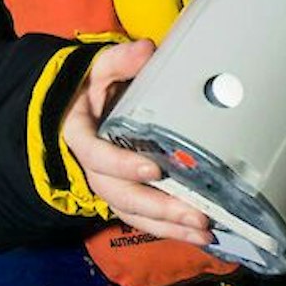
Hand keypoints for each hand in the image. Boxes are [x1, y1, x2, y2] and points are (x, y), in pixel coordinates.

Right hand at [61, 39, 212, 245]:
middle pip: (121, 195)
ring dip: (169, 226)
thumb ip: (119, 61)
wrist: (83, 108)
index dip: (122, 165)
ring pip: (134, 214)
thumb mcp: (100, 69)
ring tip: (203, 231)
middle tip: (195, 214)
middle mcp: (93, 168)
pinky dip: (170, 229)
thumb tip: (146, 50)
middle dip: (159, 207)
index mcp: (82, 136)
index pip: (97, 156)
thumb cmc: (95, 88)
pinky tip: (198, 235)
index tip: (154, 169)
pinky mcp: (127, 196)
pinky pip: (145, 219)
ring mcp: (110, 185)